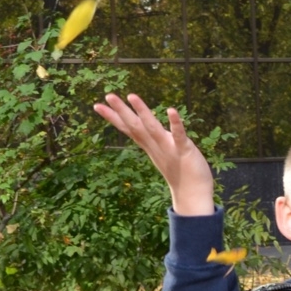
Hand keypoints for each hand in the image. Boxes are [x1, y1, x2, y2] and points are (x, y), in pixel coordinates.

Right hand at [94, 93, 215, 216]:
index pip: (129, 128)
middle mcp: (155, 146)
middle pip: (135, 126)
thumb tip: (145, 131)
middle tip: (108, 95)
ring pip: (152, 128)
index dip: (113, 117)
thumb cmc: (181, 174)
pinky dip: (175, 123)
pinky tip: (171, 110)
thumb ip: (154, 142)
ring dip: (142, 112)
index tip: (97, 105)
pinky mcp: (184, 150)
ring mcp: (168, 148)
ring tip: (131, 96)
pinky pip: (179, 135)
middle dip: (121, 111)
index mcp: (150, 146)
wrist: (193, 195)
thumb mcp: (162, 154)